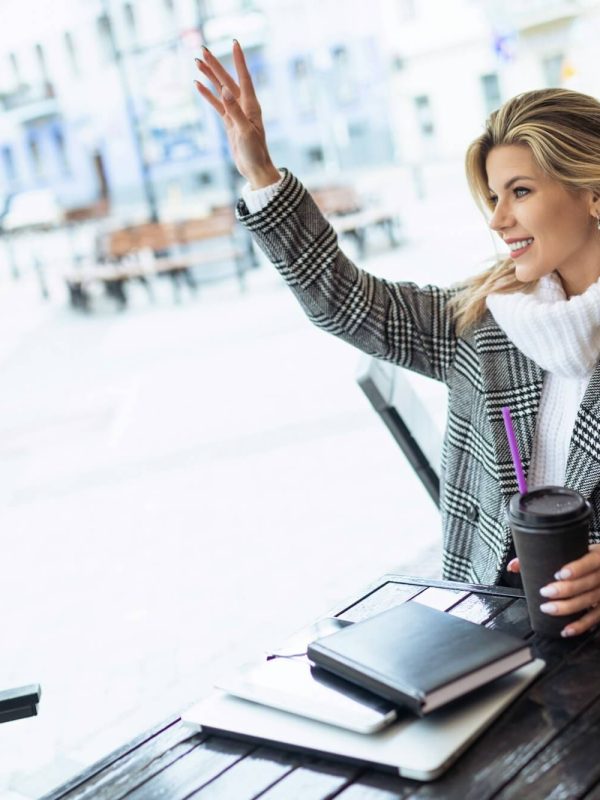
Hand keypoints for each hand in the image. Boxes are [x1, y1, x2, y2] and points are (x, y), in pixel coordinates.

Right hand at [194, 40, 279, 188]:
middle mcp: (244, 106)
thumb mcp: (245, 132)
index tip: (234, 43)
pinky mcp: (229, 122)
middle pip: (227, 80)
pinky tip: (198, 85)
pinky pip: (216, 105)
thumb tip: (224, 91)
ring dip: (209, 77)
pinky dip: (207, 95)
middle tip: (202, 49)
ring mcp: (235, 113)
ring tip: (197, 62)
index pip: (244, 77)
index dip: (238, 60)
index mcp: (251, 106)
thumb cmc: (255, 152)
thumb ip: (234, 111)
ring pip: (220, 90)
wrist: (255, 169)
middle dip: (215, 65)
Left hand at [507, 544, 599, 635]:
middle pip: (585, 585)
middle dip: (564, 590)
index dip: (575, 569)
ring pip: (587, 602)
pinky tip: (566, 630)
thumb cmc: (585, 558)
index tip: (559, 574)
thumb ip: (543, 555)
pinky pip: (593, 619)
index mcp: (597, 557)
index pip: (588, 563)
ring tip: (548, 609)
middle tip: (545, 592)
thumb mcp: (572, 550)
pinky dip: (579, 626)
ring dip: (567, 608)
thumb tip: (514, 566)